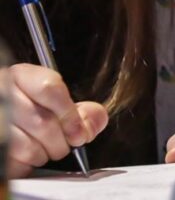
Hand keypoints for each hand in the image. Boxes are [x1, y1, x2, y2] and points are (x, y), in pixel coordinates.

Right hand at [7, 63, 107, 177]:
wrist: (2, 112)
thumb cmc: (28, 105)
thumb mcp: (52, 96)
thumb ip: (78, 108)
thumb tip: (98, 121)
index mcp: (21, 76)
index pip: (50, 89)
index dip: (70, 115)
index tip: (81, 133)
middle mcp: (4, 96)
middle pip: (43, 122)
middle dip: (62, 140)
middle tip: (67, 142)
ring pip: (29, 148)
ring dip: (46, 154)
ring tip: (46, 147)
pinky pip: (17, 164)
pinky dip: (29, 165)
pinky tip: (29, 154)